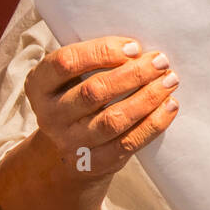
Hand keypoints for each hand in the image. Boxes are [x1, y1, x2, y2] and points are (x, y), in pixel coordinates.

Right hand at [24, 37, 180, 179]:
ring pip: (113, 120)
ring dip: (147, 97)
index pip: (66, 63)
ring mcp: (71, 143)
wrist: (70, 148)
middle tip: (160, 61)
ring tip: (169, 80)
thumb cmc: (78, 95)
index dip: (102, 52)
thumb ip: (95, 59)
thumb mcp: (72, 75)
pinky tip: (170, 105)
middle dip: (133, 74)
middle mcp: (50, 116)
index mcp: (39, 85)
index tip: (134, 47)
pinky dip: (153, 123)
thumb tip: (140, 48)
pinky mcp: (95, 162)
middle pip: (94, 92)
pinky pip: (128, 143)